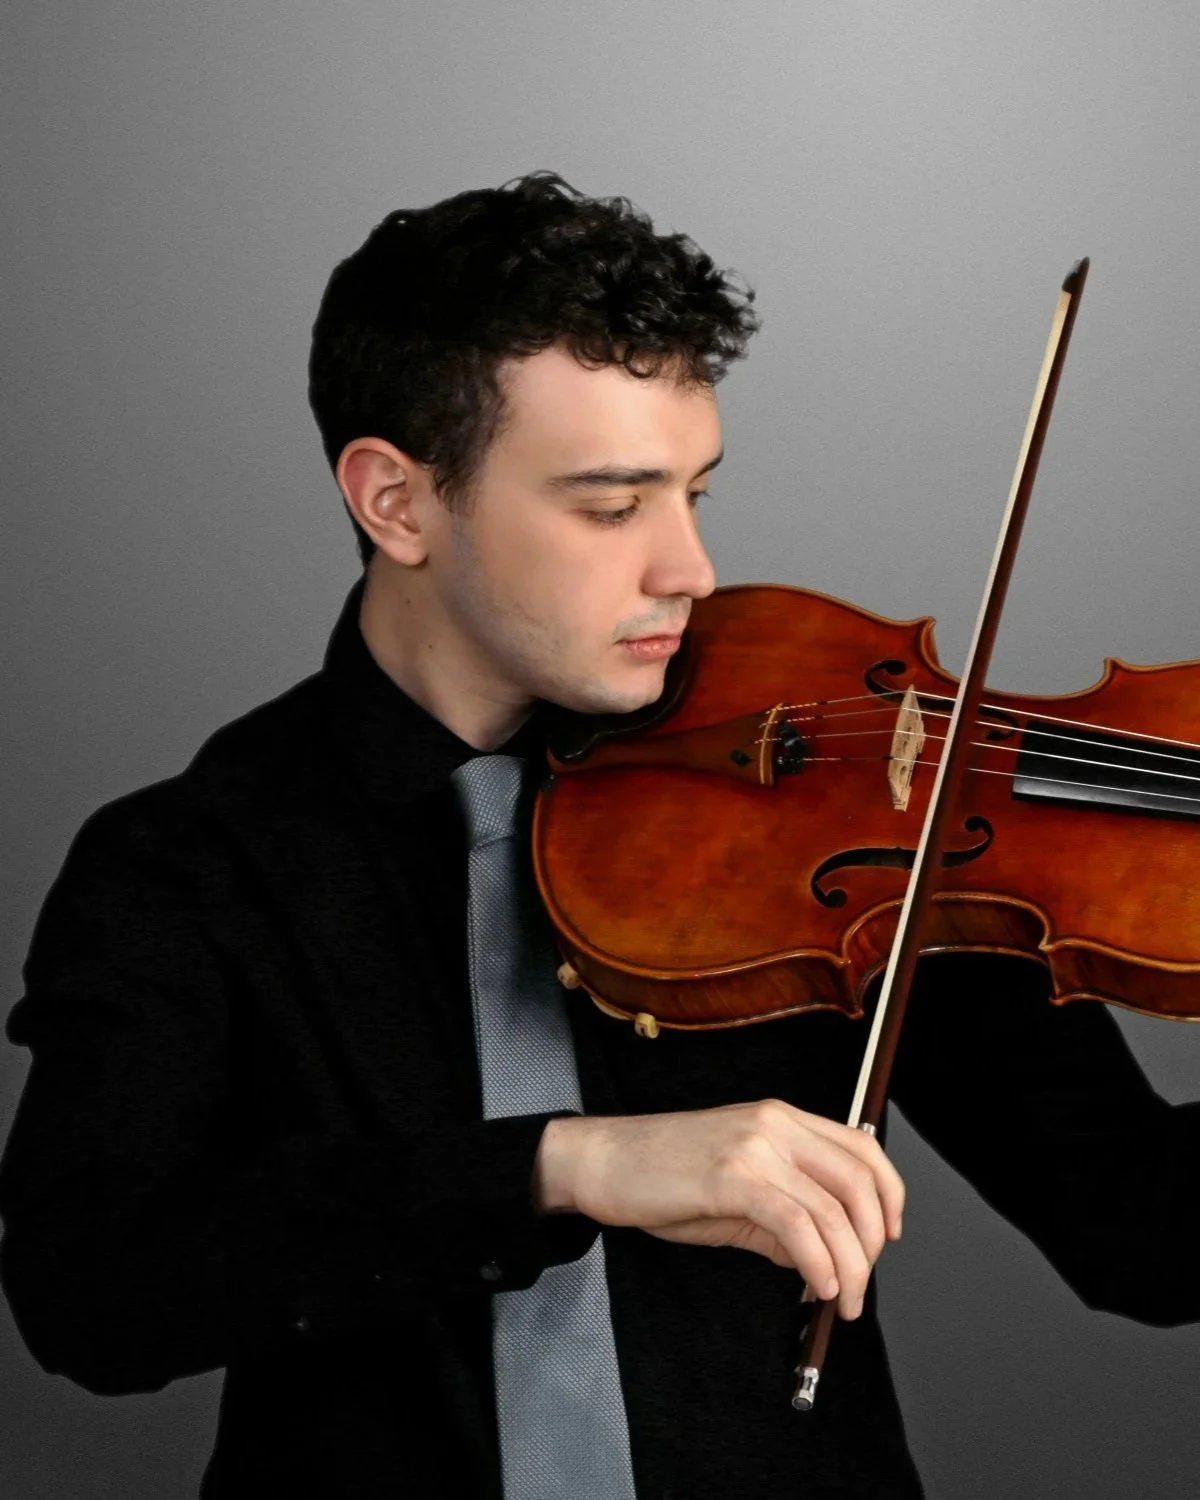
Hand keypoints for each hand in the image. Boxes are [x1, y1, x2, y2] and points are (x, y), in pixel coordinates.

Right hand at [533, 1100, 903, 1320]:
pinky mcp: (733, 1177)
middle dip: (872, 1244)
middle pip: (859, 1182)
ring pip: (833, 1210)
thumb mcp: (734, 1190)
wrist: (604, 1161)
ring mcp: (756, 1147)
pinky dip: (818, 1262)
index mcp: (781, 1119)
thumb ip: (782, 1217)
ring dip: (850, 1266)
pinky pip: (797, 1224)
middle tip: (861, 1286)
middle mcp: (777, 1124)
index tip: (887, 1238)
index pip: (862, 1149)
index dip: (889, 1196)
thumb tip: (820, 1258)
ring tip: (840, 1301)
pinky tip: (817, 1285)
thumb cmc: (662, 1174)